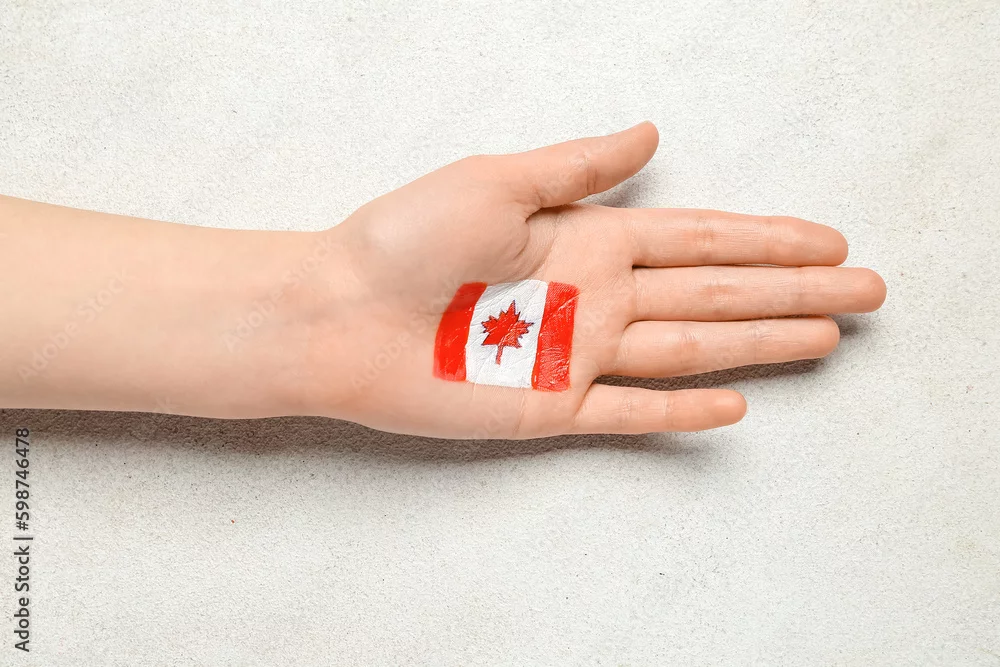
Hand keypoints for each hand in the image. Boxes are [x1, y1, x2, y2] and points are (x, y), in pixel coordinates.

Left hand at [307, 122, 885, 437]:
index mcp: (586, 238)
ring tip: (826, 337)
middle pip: (716, 294)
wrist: (338, 313)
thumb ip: (580, 167)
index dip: (767, 240)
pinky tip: (735, 405)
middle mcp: (595, 296)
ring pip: (692, 348)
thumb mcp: (496, 180)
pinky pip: (633, 411)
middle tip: (865, 290)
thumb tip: (652, 133)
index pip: (699, 240)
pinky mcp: (551, 408)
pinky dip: (683, 411)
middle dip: (791, 291)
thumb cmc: (405, 238)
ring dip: (762, 343)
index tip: (827, 240)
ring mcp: (578, 355)